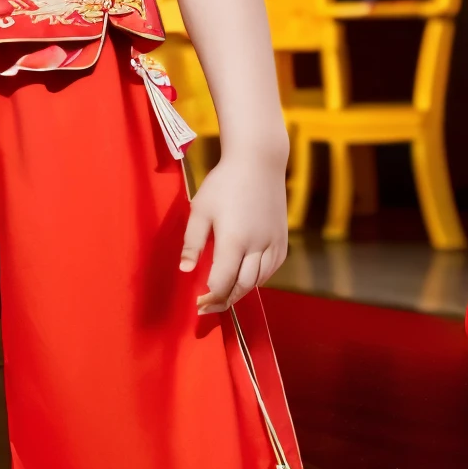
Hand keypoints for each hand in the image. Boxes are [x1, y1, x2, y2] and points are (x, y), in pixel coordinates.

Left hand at [178, 153, 287, 313]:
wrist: (258, 162)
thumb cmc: (224, 183)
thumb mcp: (200, 209)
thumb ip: (192, 243)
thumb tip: (185, 271)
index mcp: (234, 241)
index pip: (222, 283)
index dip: (210, 298)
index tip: (198, 304)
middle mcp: (257, 247)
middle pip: (242, 287)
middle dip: (225, 301)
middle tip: (209, 306)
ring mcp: (273, 244)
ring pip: (258, 281)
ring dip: (240, 291)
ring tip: (224, 294)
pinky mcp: (282, 241)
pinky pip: (271, 270)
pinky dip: (257, 279)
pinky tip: (245, 278)